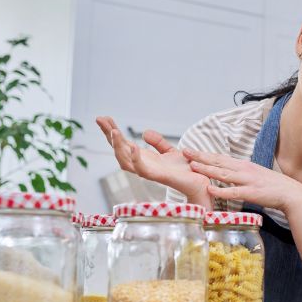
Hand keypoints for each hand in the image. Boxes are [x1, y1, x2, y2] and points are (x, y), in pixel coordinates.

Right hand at [95, 116, 212, 208]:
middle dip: (109, 136)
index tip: (103, 118)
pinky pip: (143, 170)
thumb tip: (144, 132)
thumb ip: (158, 143)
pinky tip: (133, 147)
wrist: (201, 183)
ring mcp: (149, 172)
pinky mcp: (159, 177)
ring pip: (125, 161)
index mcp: (144, 159)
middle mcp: (143, 166)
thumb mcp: (171, 151)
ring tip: (113, 131)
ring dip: (118, 146)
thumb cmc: (187, 170)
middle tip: (100, 119)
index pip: (123, 144)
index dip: (112, 132)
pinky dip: (136, 159)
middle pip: (119, 151)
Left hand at [183, 148, 301, 212]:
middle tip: (184, 151)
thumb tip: (228, 173)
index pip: (220, 158)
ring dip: (207, 169)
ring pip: (223, 174)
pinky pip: (233, 192)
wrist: (291, 193)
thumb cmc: (273, 186)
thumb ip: (240, 173)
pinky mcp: (251, 192)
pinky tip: (210, 188)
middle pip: (218, 162)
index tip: (190, 150)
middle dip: (200, 156)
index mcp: (243, 165)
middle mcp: (243, 170)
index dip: (204, 154)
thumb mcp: (254, 175)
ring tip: (192, 166)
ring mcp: (247, 180)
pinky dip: (220, 190)